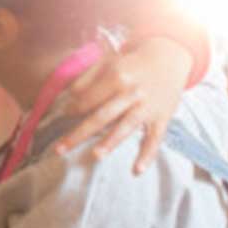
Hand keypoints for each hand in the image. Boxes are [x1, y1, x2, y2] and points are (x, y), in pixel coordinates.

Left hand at [56, 36, 191, 173]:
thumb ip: (86, 79)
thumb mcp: (107, 62)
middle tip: (59, 150)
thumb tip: (69, 97)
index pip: (87, 100)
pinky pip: (155, 139)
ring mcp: (148, 107)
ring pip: (126, 127)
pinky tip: (136, 171)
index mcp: (116, 77)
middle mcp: (132, 93)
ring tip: (96, 155)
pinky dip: (147, 155)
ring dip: (111, 142)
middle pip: (101, 116)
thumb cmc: (130, 63)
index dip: (72, 110)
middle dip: (79, 134)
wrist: (168, 57)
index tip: (61, 119)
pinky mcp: (163, 118)